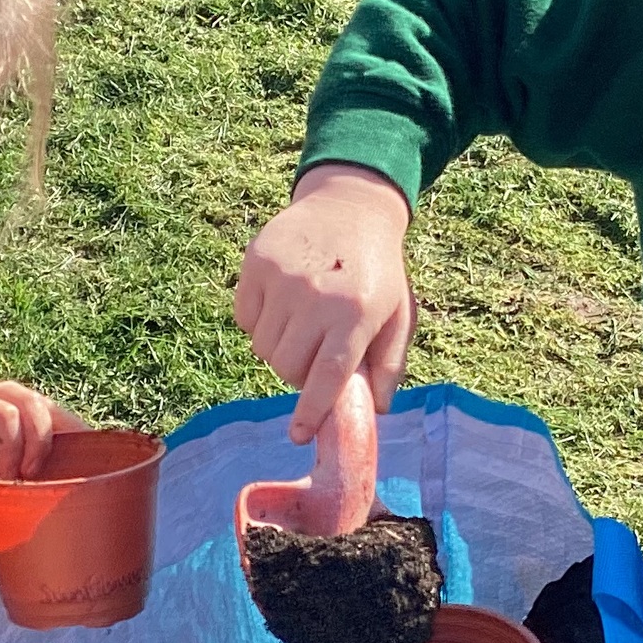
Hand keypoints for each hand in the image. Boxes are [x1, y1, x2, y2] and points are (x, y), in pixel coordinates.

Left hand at [0, 379, 88, 498]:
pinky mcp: (34, 410)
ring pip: (54, 410)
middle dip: (40, 444)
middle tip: (31, 475)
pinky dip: (69, 439)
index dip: (13, 449)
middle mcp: (0, 393)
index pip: (6, 417)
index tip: (6, 477)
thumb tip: (17, 487)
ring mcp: (20, 398)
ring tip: (62, 470)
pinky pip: (59, 419)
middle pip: (35, 406)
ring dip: (62, 440)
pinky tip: (76, 461)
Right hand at [236, 164, 414, 443]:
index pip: (326, 375)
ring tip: (302, 324)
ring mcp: (282, 279)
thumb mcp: (398, 316)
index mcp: (355, 314)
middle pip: (287, 367)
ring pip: (262, 347)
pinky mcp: (256, 263)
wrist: (351, 207)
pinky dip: (259, 322)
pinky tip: (282, 303)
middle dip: (298, 373)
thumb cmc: (379, 271)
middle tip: (314, 353)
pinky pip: (244, 319)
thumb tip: (376, 410)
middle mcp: (316, 298)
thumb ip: (388, 364)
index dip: (311, 410)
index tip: (298, 435)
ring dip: (279, 347)